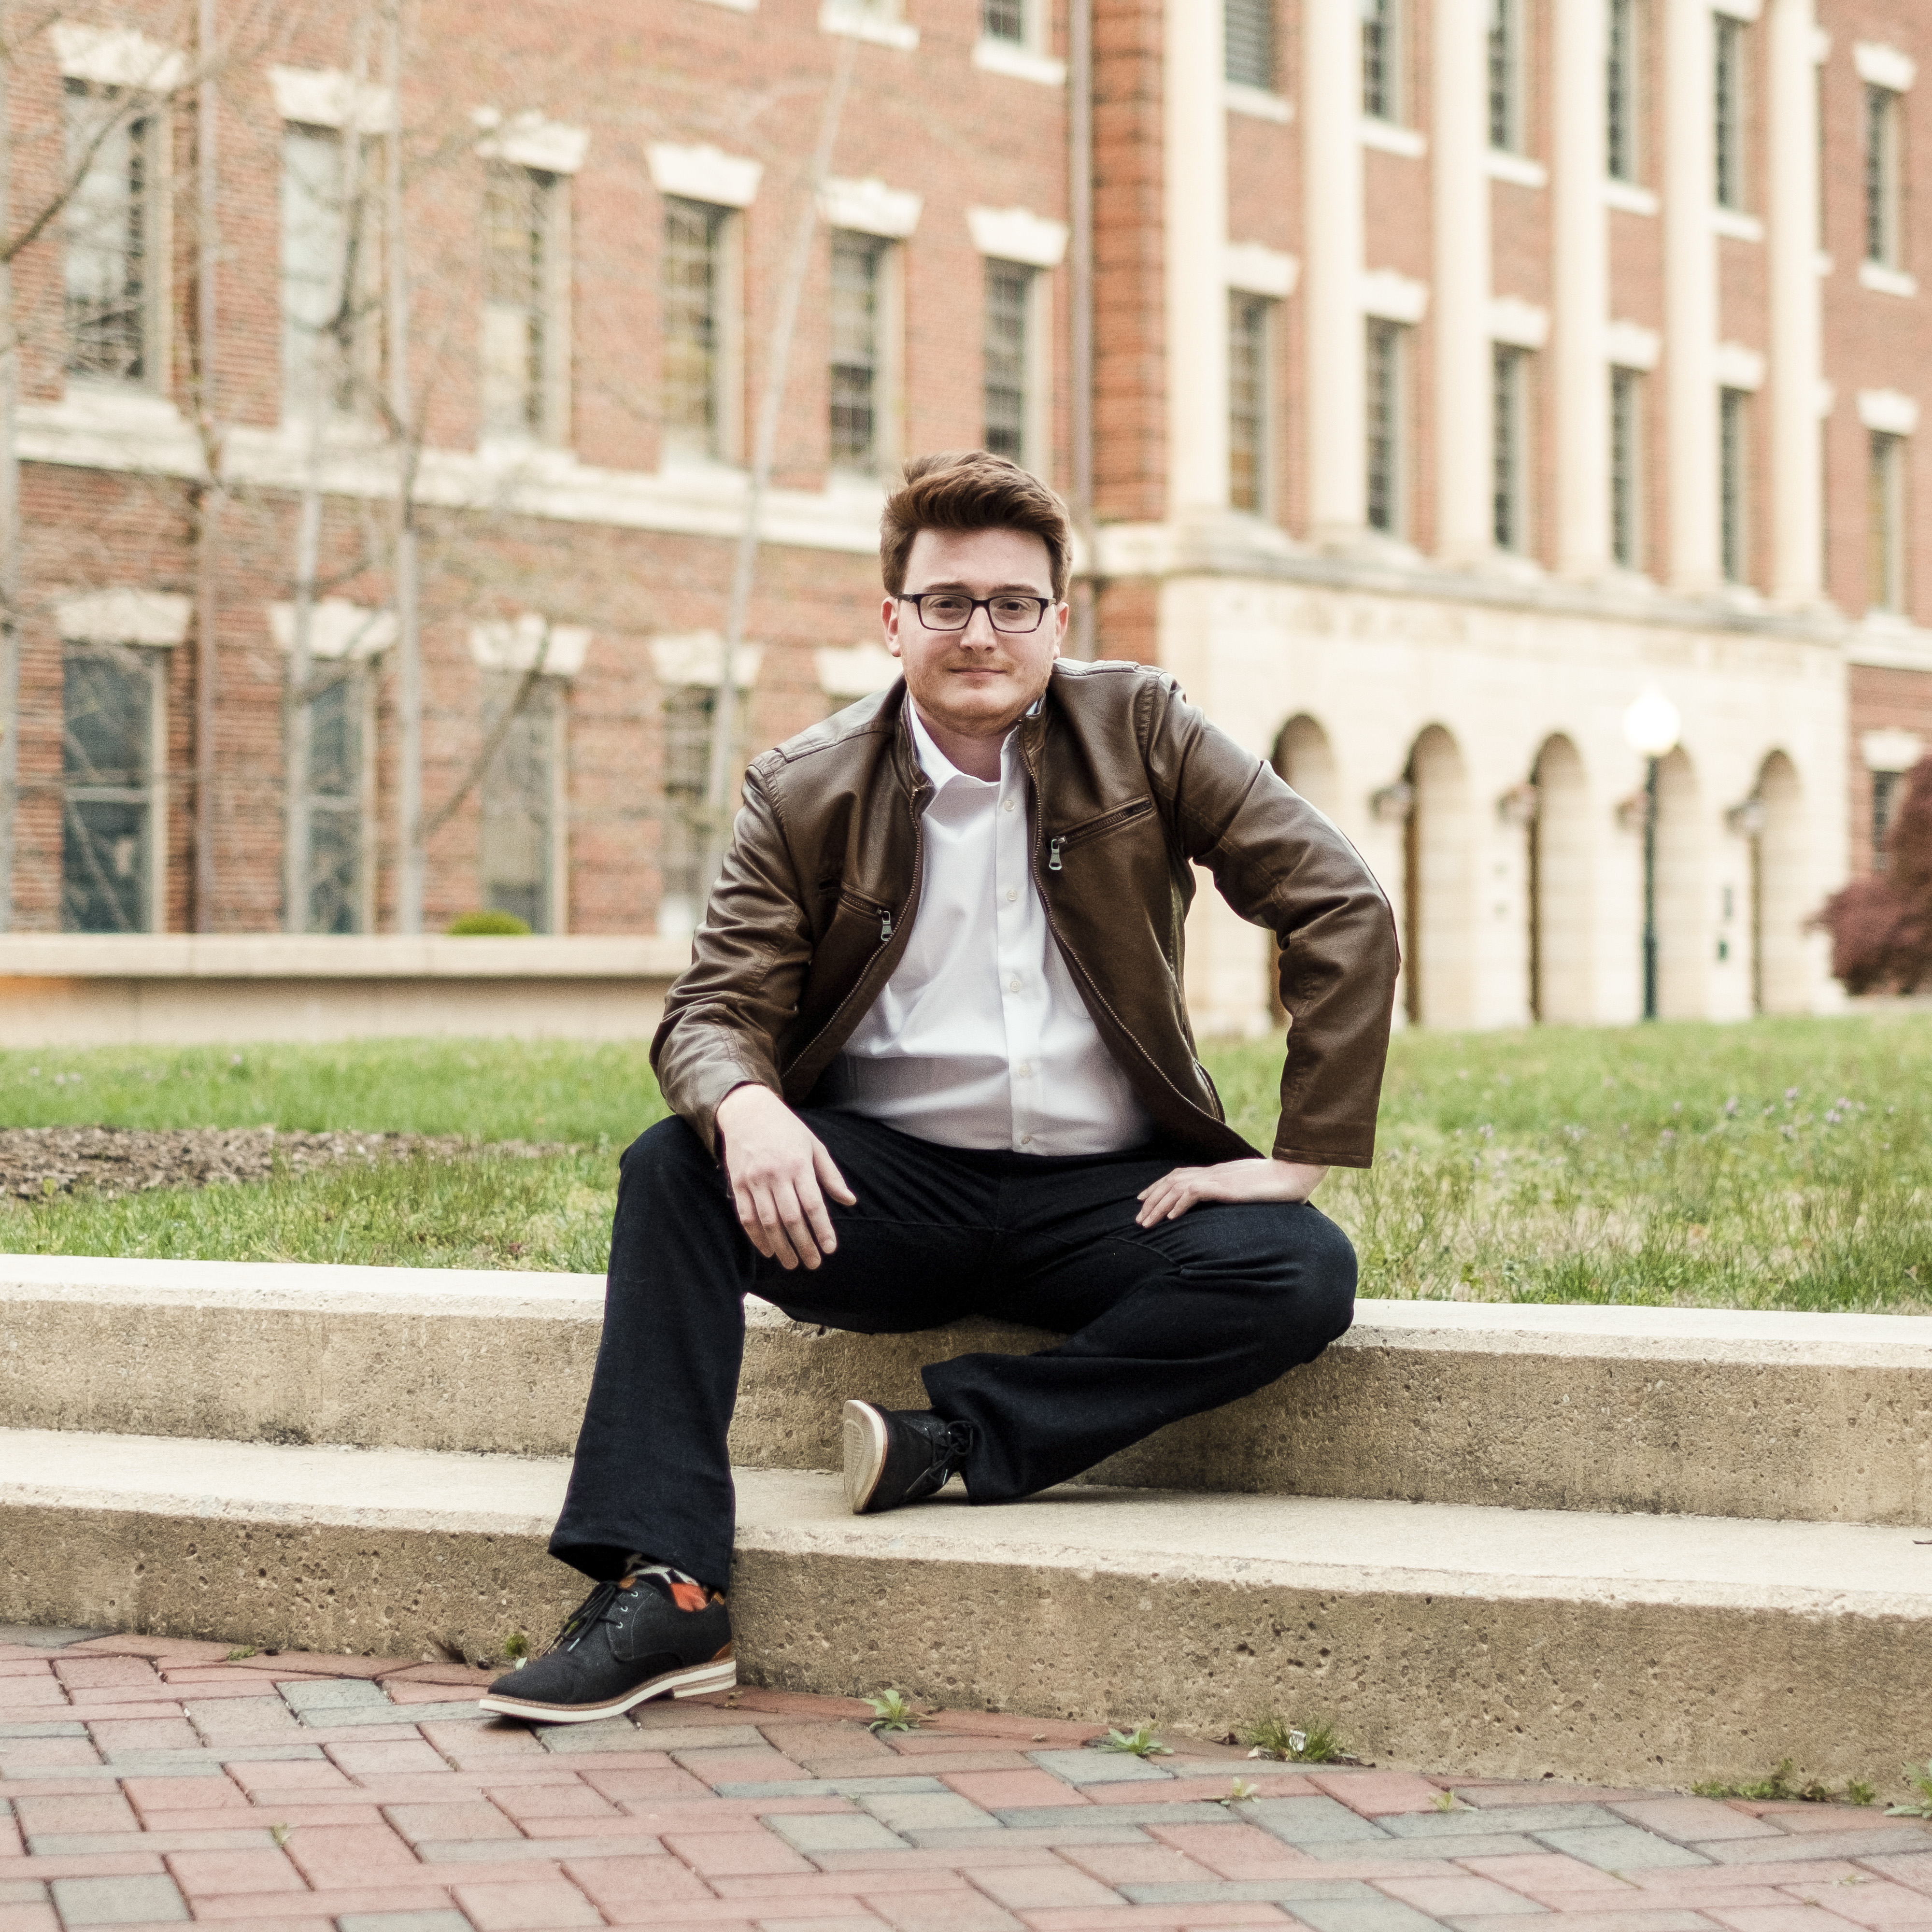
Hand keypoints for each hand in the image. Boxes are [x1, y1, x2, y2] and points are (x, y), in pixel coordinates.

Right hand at [714, 1085, 856, 1269]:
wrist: (747, 1110)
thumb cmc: (787, 1129)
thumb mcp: (814, 1145)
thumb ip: (831, 1175)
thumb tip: (849, 1201)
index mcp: (798, 1164)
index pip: (813, 1204)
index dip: (822, 1229)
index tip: (830, 1249)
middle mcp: (776, 1174)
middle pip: (791, 1218)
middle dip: (803, 1245)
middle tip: (813, 1264)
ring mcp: (754, 1180)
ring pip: (768, 1222)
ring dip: (781, 1247)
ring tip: (792, 1263)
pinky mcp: (738, 1183)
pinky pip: (747, 1217)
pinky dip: (757, 1237)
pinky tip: (768, 1251)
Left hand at [1135, 1157, 1328, 1226]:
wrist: (1296, 1173)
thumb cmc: (1280, 1184)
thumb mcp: (1252, 1190)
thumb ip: (1238, 1194)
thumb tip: (1235, 1204)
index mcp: (1218, 1173)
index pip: (1180, 1175)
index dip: (1160, 1186)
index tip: (1145, 1200)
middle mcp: (1214, 1172)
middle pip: (1172, 1180)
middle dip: (1151, 1198)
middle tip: (1138, 1217)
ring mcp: (1218, 1178)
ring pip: (1176, 1187)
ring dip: (1158, 1205)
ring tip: (1145, 1223)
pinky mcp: (1225, 1186)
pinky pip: (1193, 1193)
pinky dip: (1177, 1205)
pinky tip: (1168, 1219)